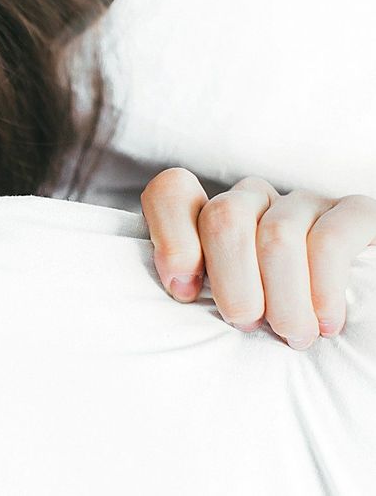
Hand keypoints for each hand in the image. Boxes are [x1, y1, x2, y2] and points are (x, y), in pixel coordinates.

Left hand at [140, 168, 375, 349]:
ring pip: (276, 234)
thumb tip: (179, 289)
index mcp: (212, 217)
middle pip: (224, 217)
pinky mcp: (356, 213)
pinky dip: (322, 288)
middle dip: (232, 281)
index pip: (172, 192)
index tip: (184, 292)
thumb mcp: (225, 308)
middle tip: (247, 323)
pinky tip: (326, 322)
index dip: (171, 238)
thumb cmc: (272, 324)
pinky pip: (329, 240)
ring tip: (293, 335)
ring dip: (282, 297)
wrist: (353, 334)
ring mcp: (304, 203)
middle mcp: (256, 201)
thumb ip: (193, 289)